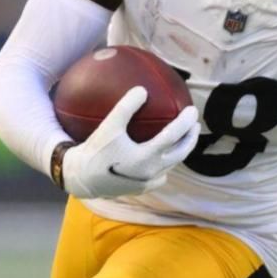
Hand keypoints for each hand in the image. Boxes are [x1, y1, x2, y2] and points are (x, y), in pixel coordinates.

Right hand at [61, 86, 199, 198]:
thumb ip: (125, 107)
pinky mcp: (142, 188)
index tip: (192, 109)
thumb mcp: (108, 126)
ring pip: (172, 165)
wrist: (82, 179)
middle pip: (181, 153)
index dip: (185, 122)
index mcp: (145, 156)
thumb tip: (142, 89)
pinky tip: (162, 155)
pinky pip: (160, 175)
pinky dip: (165, 163)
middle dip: (191, 138)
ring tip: (183, 137)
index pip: (173, 136)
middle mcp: (151, 171)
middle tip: (195, 124)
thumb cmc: (94, 150)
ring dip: (180, 150)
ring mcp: (148, 182)